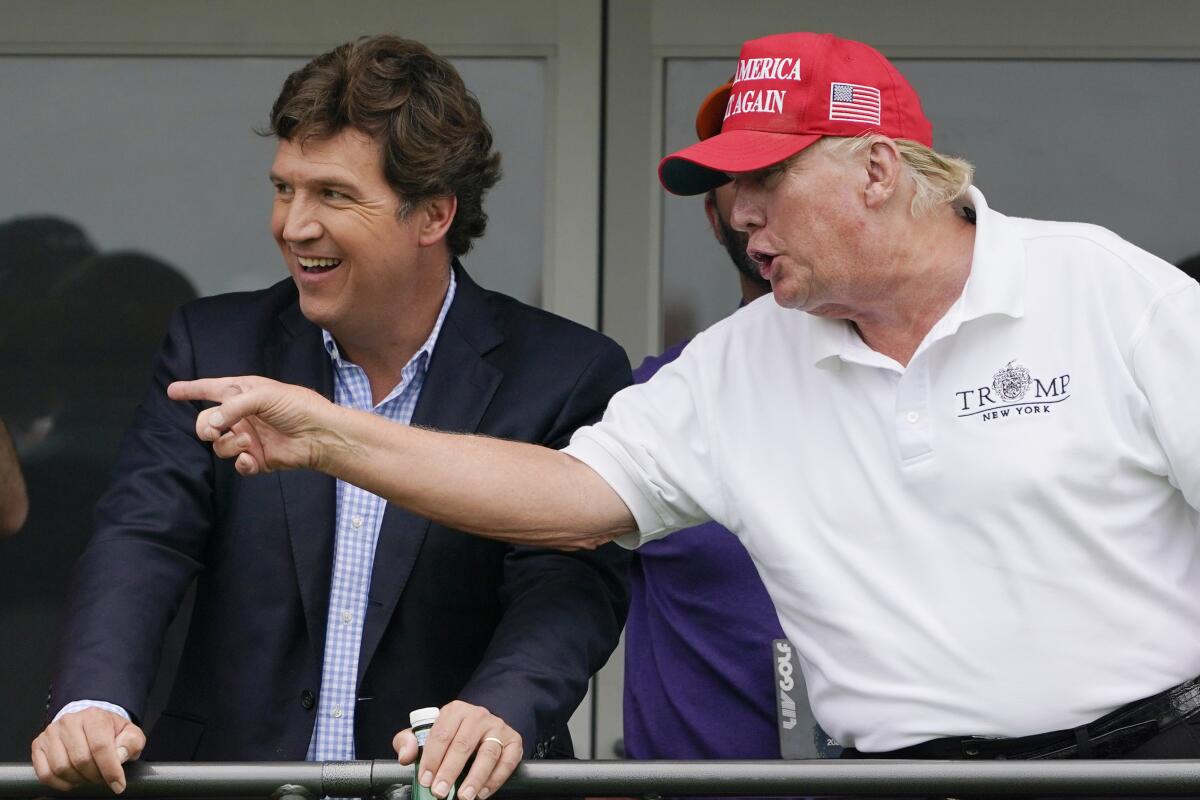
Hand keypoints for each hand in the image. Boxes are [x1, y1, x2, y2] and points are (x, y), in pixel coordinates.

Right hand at [31, 708, 145, 793]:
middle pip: (81, 760)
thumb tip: (120, 756)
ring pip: (61, 768)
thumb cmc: (110, 732)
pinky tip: (73, 780)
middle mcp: (69, 722)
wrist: (90, 724)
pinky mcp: (38, 745)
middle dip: (95, 776)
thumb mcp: (129, 734)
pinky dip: (60, 784)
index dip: (110, 770)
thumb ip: (131, 743)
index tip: (118, 784)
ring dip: (78, 780)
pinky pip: (45, 774)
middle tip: (102, 778)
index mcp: (94, 716)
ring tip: (88, 776)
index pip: (100, 747)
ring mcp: (51, 733)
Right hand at [167, 376, 332, 474]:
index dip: (191, 389)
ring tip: (248, 442)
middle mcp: (243, 416)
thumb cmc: (298, 406)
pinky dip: (242, 462)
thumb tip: (210, 425)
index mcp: (243, 393)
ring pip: (219, 446)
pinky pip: (238, 464)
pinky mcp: (258, 458)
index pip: (211, 389)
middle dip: (204, 428)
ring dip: (229, 444)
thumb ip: (232, 407)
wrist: (320, 434)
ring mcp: (249, 438)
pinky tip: (252, 458)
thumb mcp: (264, 395)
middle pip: (206, 423)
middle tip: (214, 431)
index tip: (172, 390)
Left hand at [393, 701, 521, 799]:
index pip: (440, 734)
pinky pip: (507, 761)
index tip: (425, 779)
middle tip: (440, 792)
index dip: (431, 759)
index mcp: (455, 711)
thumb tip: (406, 756)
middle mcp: (478, 716)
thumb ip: (410, 742)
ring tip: (464, 797)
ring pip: (488, 753)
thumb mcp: (428, 733)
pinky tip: (482, 793)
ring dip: (475, 778)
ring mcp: (498, 727)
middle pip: (463, 745)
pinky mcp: (514, 740)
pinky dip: (495, 779)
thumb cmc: (452, 735)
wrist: (483, 729)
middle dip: (450, 771)